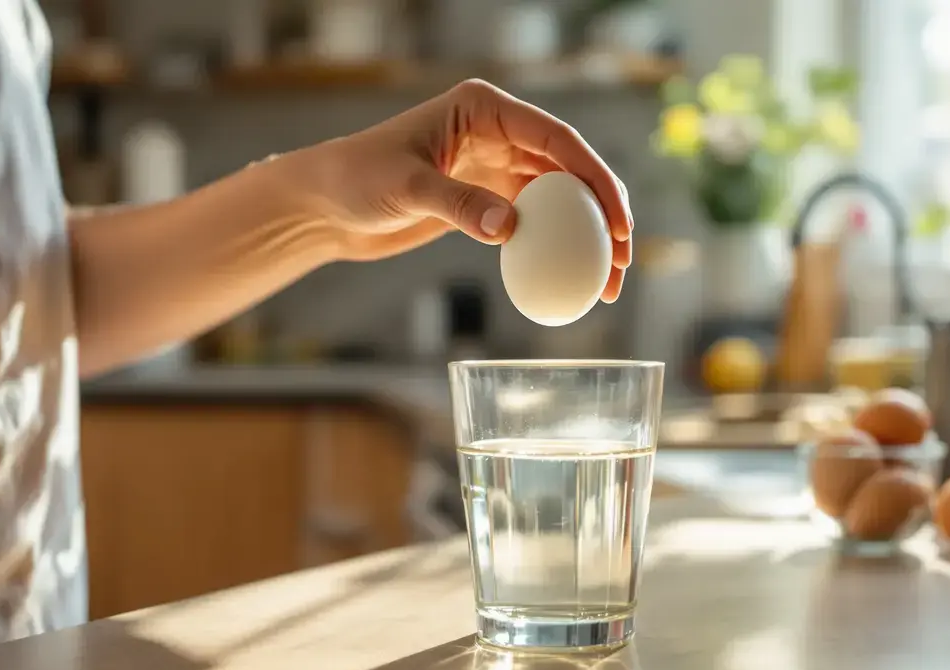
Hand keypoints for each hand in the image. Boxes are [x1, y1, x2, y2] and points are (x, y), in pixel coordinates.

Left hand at [273, 79, 632, 301]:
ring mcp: (494, 164)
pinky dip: (556, 247)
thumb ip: (458, 204)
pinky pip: (536, 219)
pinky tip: (571, 277)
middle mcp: (498, 131)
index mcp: (485, 109)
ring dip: (586, 236)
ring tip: (609, 280)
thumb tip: (511, 230)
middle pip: (569, 169)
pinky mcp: (486, 196)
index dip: (596, 179)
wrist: (325, 204)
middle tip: (625, 259)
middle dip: (604, 213)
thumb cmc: (356, 179)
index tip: (618, 222)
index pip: (557, 139)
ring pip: (559, 197)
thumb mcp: (406, 189)